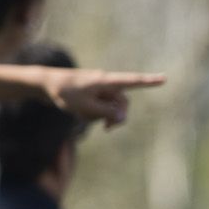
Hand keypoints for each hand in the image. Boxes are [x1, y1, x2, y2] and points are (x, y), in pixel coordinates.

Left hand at [38, 66, 165, 127]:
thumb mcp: (87, 108)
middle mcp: (106, 83)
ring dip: (102, 117)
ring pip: (111, 107)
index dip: (149, 82)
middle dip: (116, 117)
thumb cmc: (65, 93)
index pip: (133, 81)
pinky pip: (100, 107)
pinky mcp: (92, 93)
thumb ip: (108, 113)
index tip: (164, 79)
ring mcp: (99, 88)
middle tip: (106, 130)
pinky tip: (79, 114)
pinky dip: (94, 114)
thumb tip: (122, 117)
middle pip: (122, 103)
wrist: (44, 84)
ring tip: (84, 117)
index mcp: (107, 81)